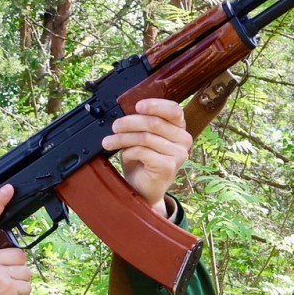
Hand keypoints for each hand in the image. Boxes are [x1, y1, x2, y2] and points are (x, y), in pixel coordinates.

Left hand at [103, 98, 194, 214]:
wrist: (144, 189)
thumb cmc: (143, 162)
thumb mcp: (143, 137)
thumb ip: (143, 123)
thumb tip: (126, 110)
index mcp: (179, 129)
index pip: (173, 110)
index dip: (155, 105)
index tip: (137, 106)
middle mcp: (183, 140)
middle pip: (154, 122)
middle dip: (129, 122)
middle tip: (114, 126)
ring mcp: (178, 154)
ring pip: (145, 137)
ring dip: (123, 138)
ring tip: (110, 142)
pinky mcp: (168, 166)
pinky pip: (142, 151)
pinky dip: (128, 152)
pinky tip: (125, 156)